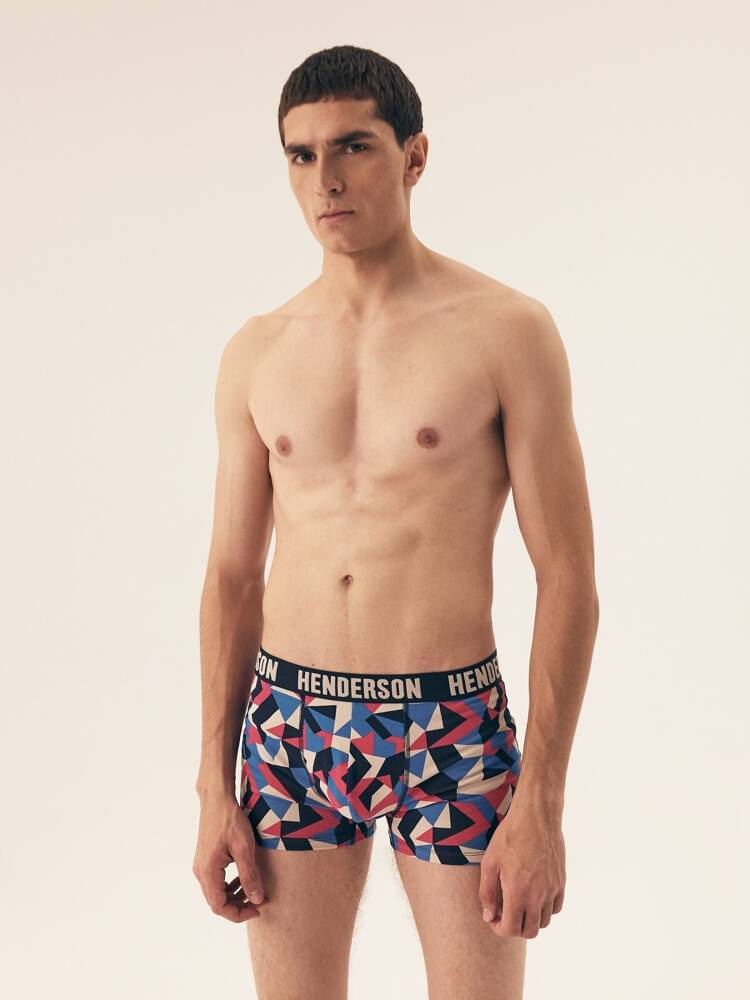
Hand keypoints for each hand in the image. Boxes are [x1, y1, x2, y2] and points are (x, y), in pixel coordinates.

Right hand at [193, 792, 267, 922]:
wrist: (217, 799)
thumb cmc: (230, 820)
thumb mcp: (244, 849)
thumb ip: (249, 876)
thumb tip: (257, 899)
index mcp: (208, 872)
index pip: (219, 907)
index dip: (238, 914)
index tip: (257, 909)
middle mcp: (200, 871)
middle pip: (216, 902)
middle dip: (238, 905)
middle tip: (259, 901)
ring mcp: (201, 865)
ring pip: (216, 892)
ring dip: (234, 896)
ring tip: (254, 890)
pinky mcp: (205, 858)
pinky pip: (216, 880)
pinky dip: (229, 885)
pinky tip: (244, 877)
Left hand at [478, 803, 565, 937]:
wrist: (536, 816)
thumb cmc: (510, 836)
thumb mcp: (490, 862)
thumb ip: (487, 892)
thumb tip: (488, 916)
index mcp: (518, 892)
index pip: (512, 929)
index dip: (500, 929)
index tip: (494, 919)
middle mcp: (538, 895)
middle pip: (530, 931)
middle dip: (515, 928)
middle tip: (505, 913)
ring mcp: (552, 890)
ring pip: (544, 922)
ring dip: (530, 919)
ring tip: (519, 903)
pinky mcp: (561, 882)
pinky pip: (556, 908)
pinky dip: (545, 909)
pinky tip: (534, 896)